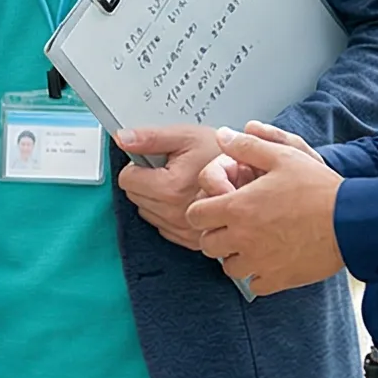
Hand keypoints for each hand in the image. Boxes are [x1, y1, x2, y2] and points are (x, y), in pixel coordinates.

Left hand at [113, 123, 230, 252]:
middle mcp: (176, 215)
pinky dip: (168, 213)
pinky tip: (186, 199)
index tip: (157, 159)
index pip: (127, 180)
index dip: (138, 165)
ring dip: (156, 198)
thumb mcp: (186, 136)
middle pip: (134, 197)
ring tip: (182, 183)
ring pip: (147, 212)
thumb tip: (121, 139)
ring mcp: (184, 231)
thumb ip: (150, 137)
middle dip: (147, 181)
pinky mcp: (190, 241)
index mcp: (171, 189)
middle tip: (174, 170)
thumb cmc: (221, 155)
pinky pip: (162, 227)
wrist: (255, 177)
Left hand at [183, 122, 347, 298]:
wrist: (352, 221)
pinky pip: (255, 285)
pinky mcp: (279, 279)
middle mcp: (243, 237)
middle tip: (234, 226)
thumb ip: (247, 146)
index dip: (202, 210)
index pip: (194, 215)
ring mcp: (260, 261)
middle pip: (207, 245)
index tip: (217, 207)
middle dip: (216, 234)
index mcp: (238, 207)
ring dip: (235, 256)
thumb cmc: (318, 187)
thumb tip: (223, 137)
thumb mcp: (283, 156)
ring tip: (252, 243)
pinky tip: (270, 260)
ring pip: (228, 268)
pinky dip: (258, 275)